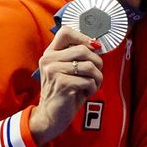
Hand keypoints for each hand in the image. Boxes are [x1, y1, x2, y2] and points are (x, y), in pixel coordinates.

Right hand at [28, 25, 103, 145]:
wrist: (52, 115)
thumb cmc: (66, 90)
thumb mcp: (69, 69)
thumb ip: (77, 55)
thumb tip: (97, 44)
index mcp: (50, 53)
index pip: (65, 31)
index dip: (84, 37)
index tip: (94, 48)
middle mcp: (48, 60)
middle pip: (84, 50)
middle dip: (97, 63)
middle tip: (95, 74)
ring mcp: (53, 71)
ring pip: (89, 66)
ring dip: (97, 77)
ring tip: (91, 85)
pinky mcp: (61, 84)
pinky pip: (89, 81)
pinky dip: (93, 88)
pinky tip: (85, 93)